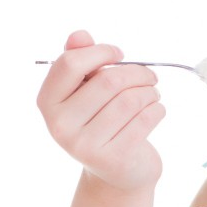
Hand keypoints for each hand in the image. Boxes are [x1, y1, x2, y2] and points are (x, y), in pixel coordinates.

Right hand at [37, 30, 165, 190]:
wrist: (118, 171)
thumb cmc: (103, 120)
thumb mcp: (87, 90)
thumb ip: (82, 60)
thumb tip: (80, 35)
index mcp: (48, 102)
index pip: (70, 63)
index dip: (101, 52)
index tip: (119, 54)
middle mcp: (59, 125)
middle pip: (108, 81)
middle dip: (138, 72)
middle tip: (150, 76)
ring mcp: (84, 145)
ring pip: (131, 100)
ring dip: (151, 92)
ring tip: (153, 94)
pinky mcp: (112, 158)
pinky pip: (146, 119)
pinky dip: (157, 109)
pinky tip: (155, 111)